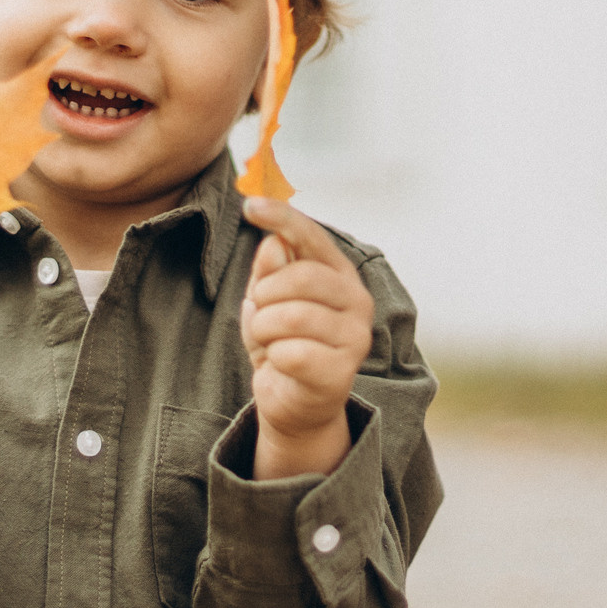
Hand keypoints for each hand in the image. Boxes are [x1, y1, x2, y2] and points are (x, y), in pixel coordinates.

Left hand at [239, 198, 374, 478]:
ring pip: (290, 317)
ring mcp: (355, 338)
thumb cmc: (281, 342)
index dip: (282, 217)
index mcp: (338, 274)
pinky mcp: (342, 373)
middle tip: (260, 312)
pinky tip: (281, 365)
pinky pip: (290, 353)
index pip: (312, 236)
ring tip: (269, 341)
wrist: (292, 402)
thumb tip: (273, 243)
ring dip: (264, 329)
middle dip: (265, 294)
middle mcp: (357, 301)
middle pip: (301, 277)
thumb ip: (269, 269)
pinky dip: (273, 358)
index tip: (250, 205)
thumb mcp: (265, 300)